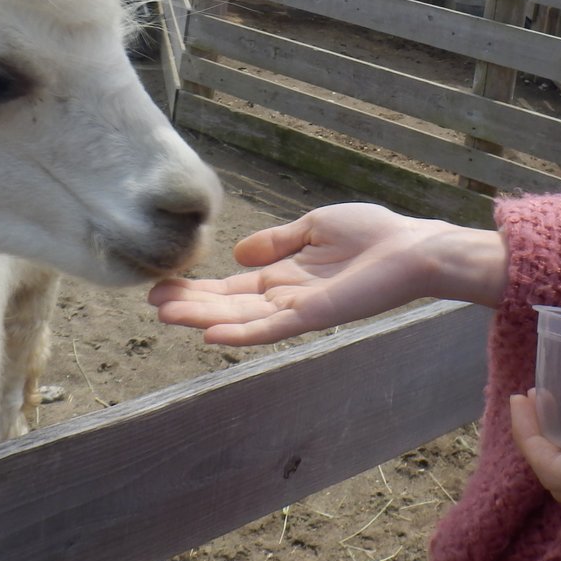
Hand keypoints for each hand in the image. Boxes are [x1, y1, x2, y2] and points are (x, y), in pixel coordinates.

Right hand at [148, 203, 503, 344]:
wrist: (410, 249)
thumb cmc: (372, 235)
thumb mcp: (314, 227)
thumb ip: (277, 242)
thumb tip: (238, 253)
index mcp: (286, 276)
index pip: (234, 287)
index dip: (200, 288)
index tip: (164, 284)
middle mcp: (286, 297)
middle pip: (229, 305)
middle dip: (190, 303)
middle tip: (150, 300)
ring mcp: (298, 309)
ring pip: (241, 318)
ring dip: (203, 318)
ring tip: (165, 313)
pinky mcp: (314, 316)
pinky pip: (271, 329)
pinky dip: (241, 333)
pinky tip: (211, 333)